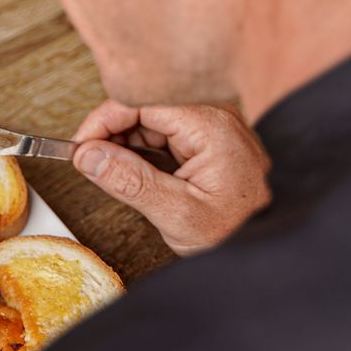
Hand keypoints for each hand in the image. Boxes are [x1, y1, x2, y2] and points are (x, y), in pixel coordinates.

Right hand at [72, 101, 270, 255]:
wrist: (271, 249)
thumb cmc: (238, 233)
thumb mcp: (177, 214)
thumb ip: (130, 182)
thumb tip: (88, 156)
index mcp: (210, 125)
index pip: (142, 101)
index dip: (103, 121)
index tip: (79, 147)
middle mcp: (213, 117)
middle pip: (144, 108)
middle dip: (111, 135)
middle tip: (88, 164)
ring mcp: (211, 128)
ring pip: (150, 123)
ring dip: (124, 146)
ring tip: (110, 175)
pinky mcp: (206, 142)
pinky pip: (163, 136)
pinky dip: (141, 154)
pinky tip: (133, 175)